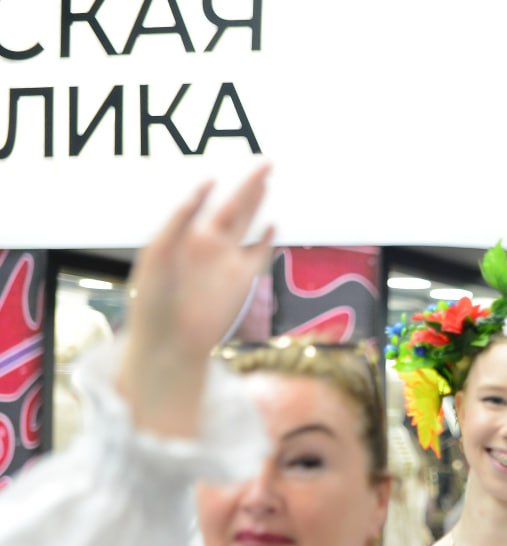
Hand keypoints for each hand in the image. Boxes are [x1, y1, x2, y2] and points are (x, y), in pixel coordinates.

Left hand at [127, 165, 274, 360]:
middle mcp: (208, 244)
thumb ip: (177, 221)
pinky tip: (273, 224)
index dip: (211, 187)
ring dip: (259, 203)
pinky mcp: (243, 279)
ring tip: (269, 180)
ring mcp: (227, 260)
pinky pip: (259, 253)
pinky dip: (267, 239)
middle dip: (248, 184)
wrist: (170, 342)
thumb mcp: (157, 254)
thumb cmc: (153, 301)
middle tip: (265, 162)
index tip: (219, 171)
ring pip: (248, 223)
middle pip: (233, 206)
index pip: (203, 201)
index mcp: (185, 236)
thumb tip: (197, 192)